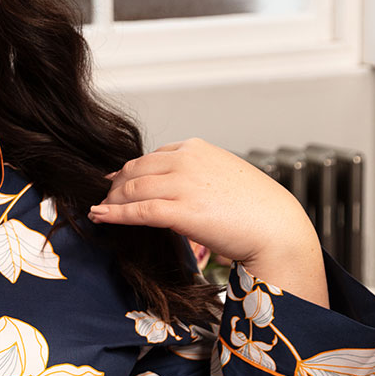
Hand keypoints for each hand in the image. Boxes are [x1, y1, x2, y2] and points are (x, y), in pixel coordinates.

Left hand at [88, 138, 327, 306]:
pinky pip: (137, 210)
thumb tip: (175, 189)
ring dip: (109, 201)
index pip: (151, 156)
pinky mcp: (181, 210)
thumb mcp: (223, 177)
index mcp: (196, 148)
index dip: (130, 171)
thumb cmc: (255, 208)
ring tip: (98, 211)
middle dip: (115, 186)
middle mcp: (187, 160)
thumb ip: (196, 175)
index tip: (116, 182)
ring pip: (131, 188)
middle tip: (103, 199)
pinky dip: (113, 213)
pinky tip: (99, 217)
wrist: (276, 227)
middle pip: (135, 169)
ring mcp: (183, 184)